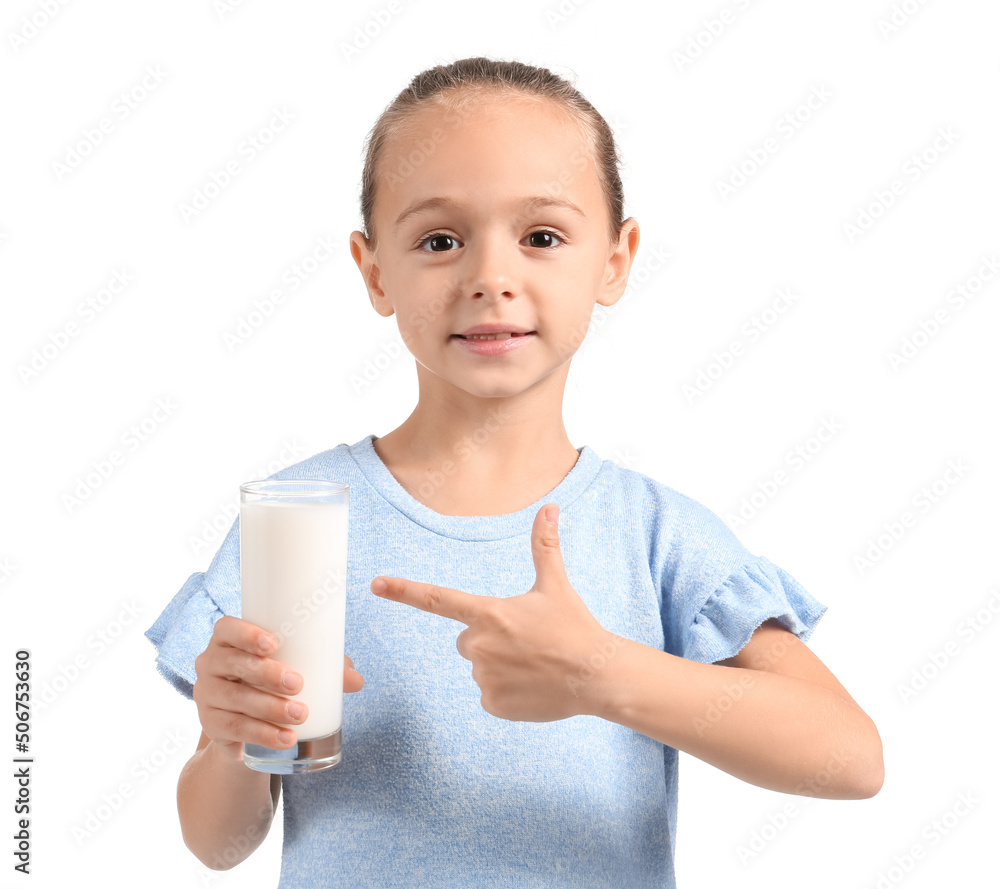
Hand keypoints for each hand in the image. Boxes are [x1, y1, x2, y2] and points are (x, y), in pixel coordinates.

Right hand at [193, 616, 364, 759]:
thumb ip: (326, 668)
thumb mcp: (297, 667)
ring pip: (236, 698)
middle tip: (298, 684)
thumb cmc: (273, 680)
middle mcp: (210, 663)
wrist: (246, 724)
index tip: (273, 644)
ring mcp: (206, 694)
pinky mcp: (210, 724)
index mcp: (228, 639)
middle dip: (267, 674)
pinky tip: (285, 738)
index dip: (246, 634)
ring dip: (269, 708)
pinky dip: (262, 734)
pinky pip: (234, 729)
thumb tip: (356, 680)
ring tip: (300, 715)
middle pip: (234, 664)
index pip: (227, 628)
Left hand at [370, 503, 615, 721]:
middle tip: (526, 642)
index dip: (404, 590)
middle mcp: (478, 645)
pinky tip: (533, 686)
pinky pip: (489, 694)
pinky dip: (508, 691)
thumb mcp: (556, 585)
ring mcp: (483, 677)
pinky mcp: (492, 704)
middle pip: (466, 639)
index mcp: (488, 613)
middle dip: (489, 639)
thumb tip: (549, 507)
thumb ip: (544, 546)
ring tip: (535, 664)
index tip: (376, 585)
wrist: (596, 676)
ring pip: (480, 668)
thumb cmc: (575, 627)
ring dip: (500, 666)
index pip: (436, 599)